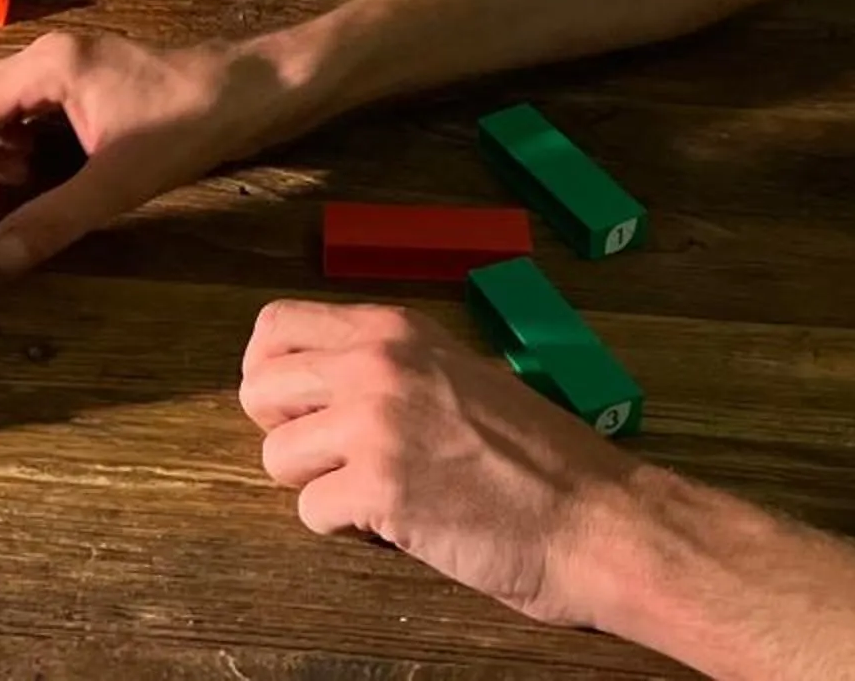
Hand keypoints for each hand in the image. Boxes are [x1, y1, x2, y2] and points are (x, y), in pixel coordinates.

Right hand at [0, 29, 293, 272]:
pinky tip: (34, 189)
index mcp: (46, 66)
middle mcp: (44, 56)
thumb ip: (53, 219)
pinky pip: (23, 116)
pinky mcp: (81, 84)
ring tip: (5, 209)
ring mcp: (63, 66)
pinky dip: (15, 155)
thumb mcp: (120, 181)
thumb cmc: (191, 125)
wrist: (255, 93)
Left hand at [240, 302, 638, 629]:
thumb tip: (315, 386)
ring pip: (276, 455)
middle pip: (259, 388)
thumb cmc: (537, 457)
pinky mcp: (381, 489)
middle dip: (285, 432)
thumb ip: (387, 368)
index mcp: (394, 329)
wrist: (596, 518)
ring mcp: (377, 424)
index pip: (276, 325)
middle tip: (332, 459)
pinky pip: (310, 513)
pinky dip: (345, 530)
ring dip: (316, 485)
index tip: (300, 408)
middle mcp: (377, 364)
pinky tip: (396, 523)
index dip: (274, 374)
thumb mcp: (456, 374)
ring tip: (373, 492)